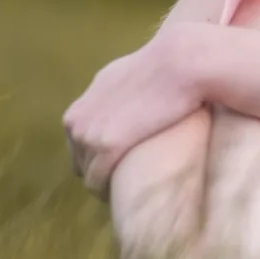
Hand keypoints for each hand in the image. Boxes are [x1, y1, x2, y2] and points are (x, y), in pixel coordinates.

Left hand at [62, 22, 211, 195]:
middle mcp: (78, 118)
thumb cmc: (173, 67)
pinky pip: (96, 181)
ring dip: (105, 183)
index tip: (124, 162)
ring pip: (87, 173)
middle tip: (129, 178)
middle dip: (99, 169)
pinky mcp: (105, 147)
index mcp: (87, 101)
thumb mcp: (138, 73)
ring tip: (131, 190)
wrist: (180, 62)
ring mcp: (88, 133)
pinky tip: (128, 196)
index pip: (80, 139)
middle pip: (79, 159)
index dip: (100, 154)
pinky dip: (107, 191)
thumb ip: (132, 86)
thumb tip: (156, 91)